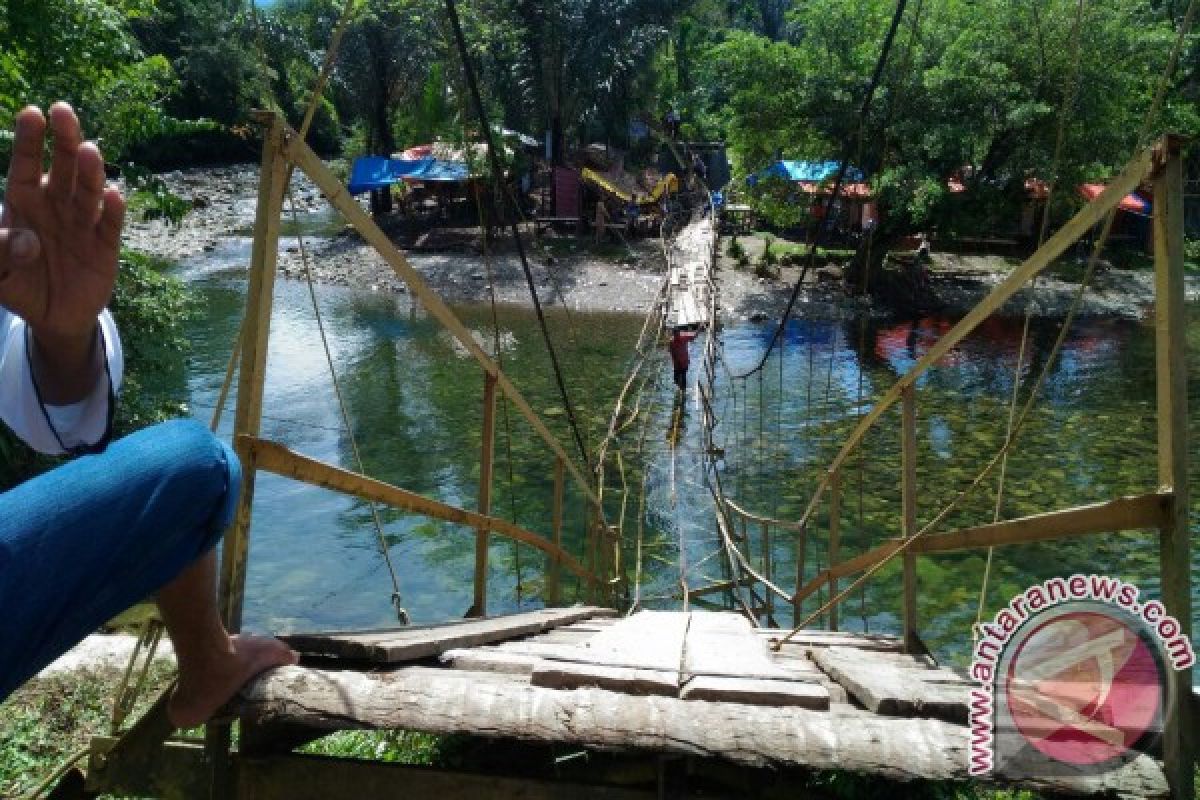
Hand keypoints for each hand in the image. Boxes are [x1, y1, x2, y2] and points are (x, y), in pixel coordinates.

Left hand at [0, 103, 124, 342]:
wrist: (52, 316)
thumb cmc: (18, 283)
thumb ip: (0, 252)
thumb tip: (28, 240)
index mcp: (24, 203)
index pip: (26, 166)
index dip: (30, 142)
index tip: (33, 113)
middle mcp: (56, 206)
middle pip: (62, 168)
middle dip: (64, 141)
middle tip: (64, 112)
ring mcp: (83, 224)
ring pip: (87, 192)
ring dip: (89, 172)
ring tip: (90, 151)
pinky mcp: (106, 246)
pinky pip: (109, 225)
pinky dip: (112, 211)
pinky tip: (113, 195)